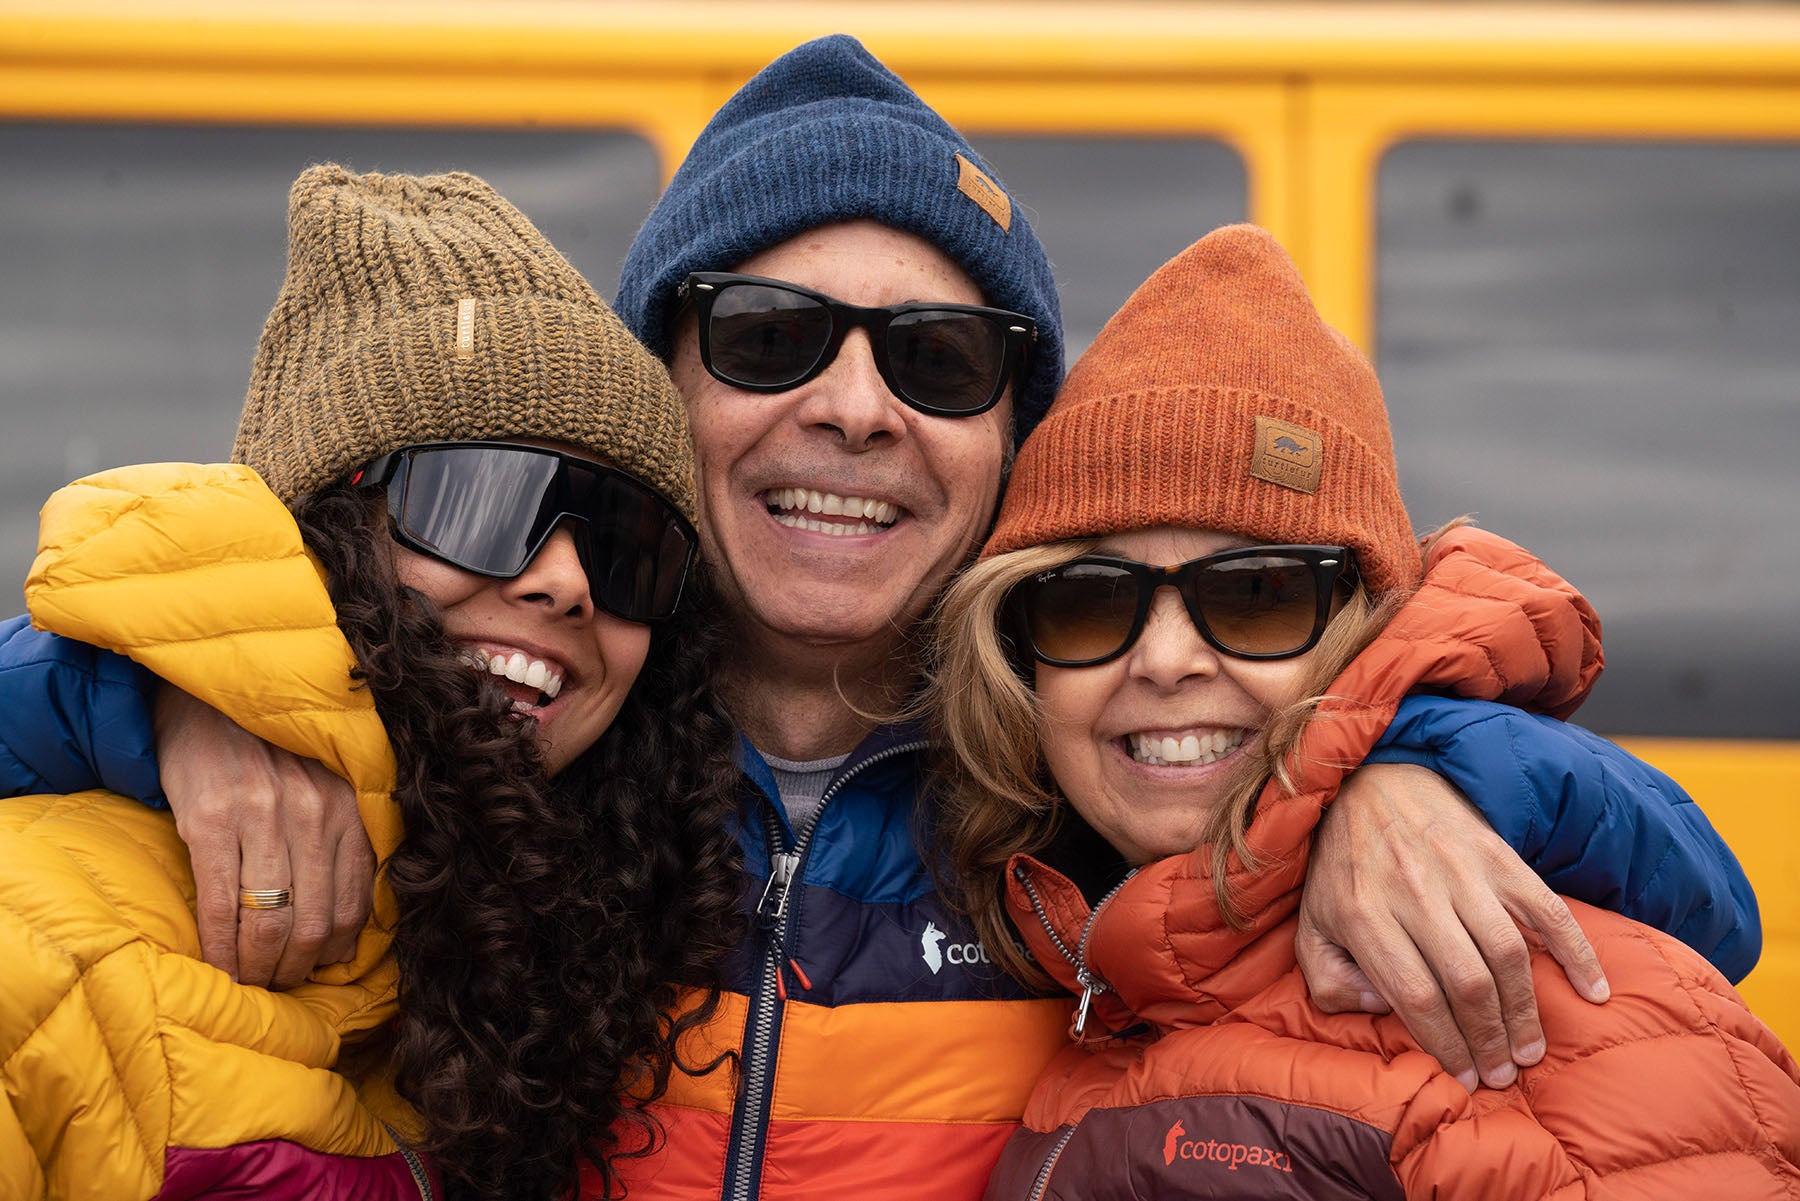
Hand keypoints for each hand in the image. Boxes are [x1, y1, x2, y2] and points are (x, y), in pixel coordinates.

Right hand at [153, 683, 373, 988]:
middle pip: (314, 922)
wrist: (207, 703)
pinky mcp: (211, 821)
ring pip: (271, 921)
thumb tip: (347, 942)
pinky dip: (221, 948)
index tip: (315, 971)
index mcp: (346, 809)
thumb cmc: (268, 757)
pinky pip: (220, 905)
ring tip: (250, 981)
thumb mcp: (321, 793)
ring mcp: (262, 815)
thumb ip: (340, 851)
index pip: (353, 904)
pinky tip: (218, 966)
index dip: (334, 951)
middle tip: (277, 985)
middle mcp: (312, 813)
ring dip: (260, 967)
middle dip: (295, 969)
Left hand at [1296, 762, 1609, 1091]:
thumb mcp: (1310, 922)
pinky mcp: (1497, 854)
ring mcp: (1460, 870)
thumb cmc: (1342, 867)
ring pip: (1507, 953)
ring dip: (1525, 1010)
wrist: (1372, 782)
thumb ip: (1328, 979)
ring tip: (1529, 1049)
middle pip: (1466, 982)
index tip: (1464, 1078)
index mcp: (1364, 913)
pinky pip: (1547, 908)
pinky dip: (1576, 951)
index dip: (1445, 1044)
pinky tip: (1593, 990)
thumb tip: (1382, 1010)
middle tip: (1502, 1073)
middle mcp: (1414, 891)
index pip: (1415, 996)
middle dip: (1489, 1039)